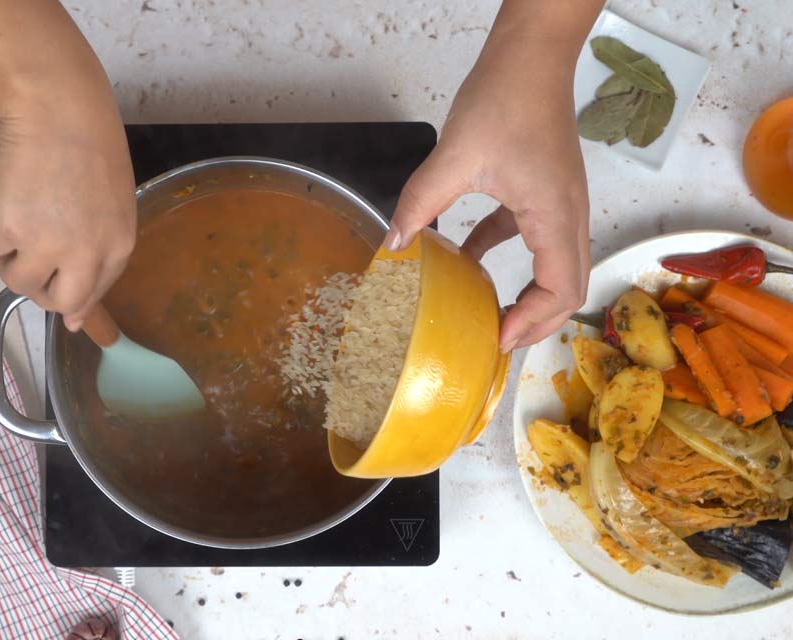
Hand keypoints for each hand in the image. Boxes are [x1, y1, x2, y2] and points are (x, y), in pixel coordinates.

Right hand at [0, 106, 135, 331]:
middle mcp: (86, 252)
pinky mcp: (8, 227)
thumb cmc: (87, 140)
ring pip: (17, 280)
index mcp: (118, 244)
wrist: (58, 104)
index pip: (95, 292)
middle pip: (58, 302)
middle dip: (40, 289)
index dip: (75, 297)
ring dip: (10, 256)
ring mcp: (46, 242)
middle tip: (30, 260)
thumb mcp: (110, 201)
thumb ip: (97, 250)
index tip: (64, 304)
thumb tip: (78, 320)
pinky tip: (4, 194)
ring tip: (16, 217)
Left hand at [389, 33, 590, 351]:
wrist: (529, 57)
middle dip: (536, 322)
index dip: (533, 321)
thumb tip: (393, 245)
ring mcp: (559, 204)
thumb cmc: (506, 97)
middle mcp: (567, 215)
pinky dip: (504, 257)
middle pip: (567, 288)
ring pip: (555, 267)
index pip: (561, 288)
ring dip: (526, 296)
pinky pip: (530, 238)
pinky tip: (466, 261)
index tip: (497, 337)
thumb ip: (420, 203)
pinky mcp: (543, 192)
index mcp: (554, 214)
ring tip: (489, 317)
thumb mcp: (455, 157)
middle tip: (496, 342)